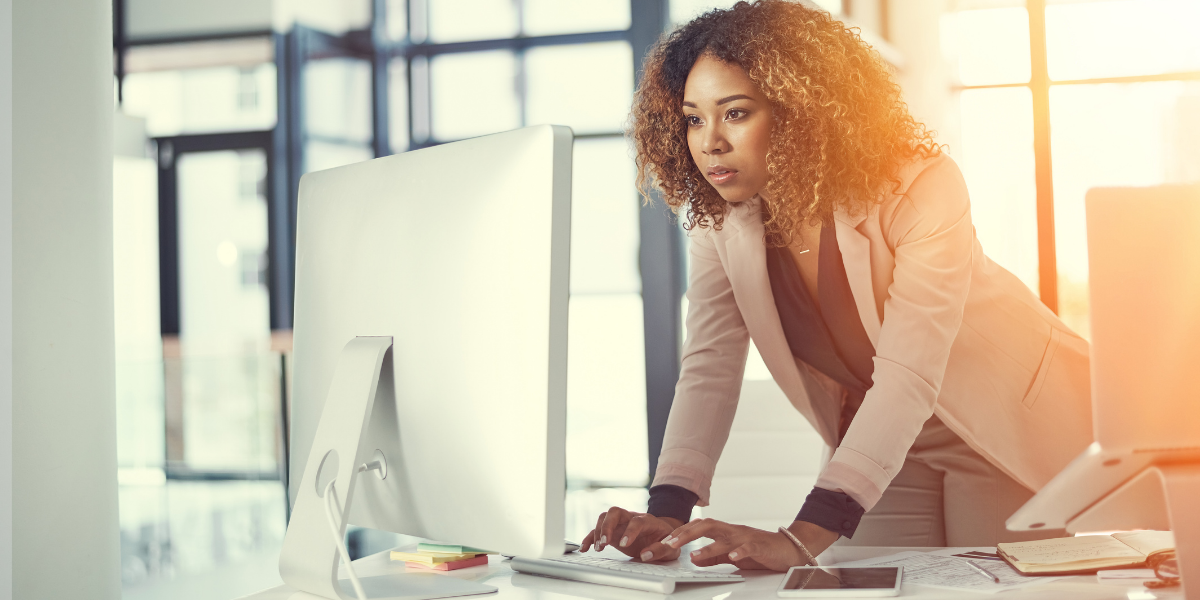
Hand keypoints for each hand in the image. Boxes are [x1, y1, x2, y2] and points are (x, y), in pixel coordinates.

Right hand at [580, 506, 683, 560]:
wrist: (663, 535)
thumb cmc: (667, 540)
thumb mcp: (671, 548)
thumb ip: (661, 550)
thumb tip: (645, 555)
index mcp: (648, 520)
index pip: (636, 521)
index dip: (630, 531)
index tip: (624, 544)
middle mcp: (632, 517)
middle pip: (615, 512)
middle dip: (607, 526)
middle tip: (605, 542)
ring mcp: (621, 523)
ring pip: (605, 517)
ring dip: (599, 531)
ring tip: (599, 548)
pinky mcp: (614, 531)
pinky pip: (598, 530)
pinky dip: (590, 537)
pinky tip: (585, 548)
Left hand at [650, 518, 838, 571]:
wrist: (788, 548)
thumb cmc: (760, 550)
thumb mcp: (731, 554)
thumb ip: (713, 556)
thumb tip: (693, 558)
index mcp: (724, 532)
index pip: (697, 528)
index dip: (679, 534)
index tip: (663, 542)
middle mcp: (732, 531)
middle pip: (705, 525)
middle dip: (685, 534)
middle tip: (669, 543)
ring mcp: (745, 537)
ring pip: (723, 538)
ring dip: (708, 546)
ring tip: (694, 554)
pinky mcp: (759, 546)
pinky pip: (748, 547)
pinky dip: (740, 551)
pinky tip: (733, 557)